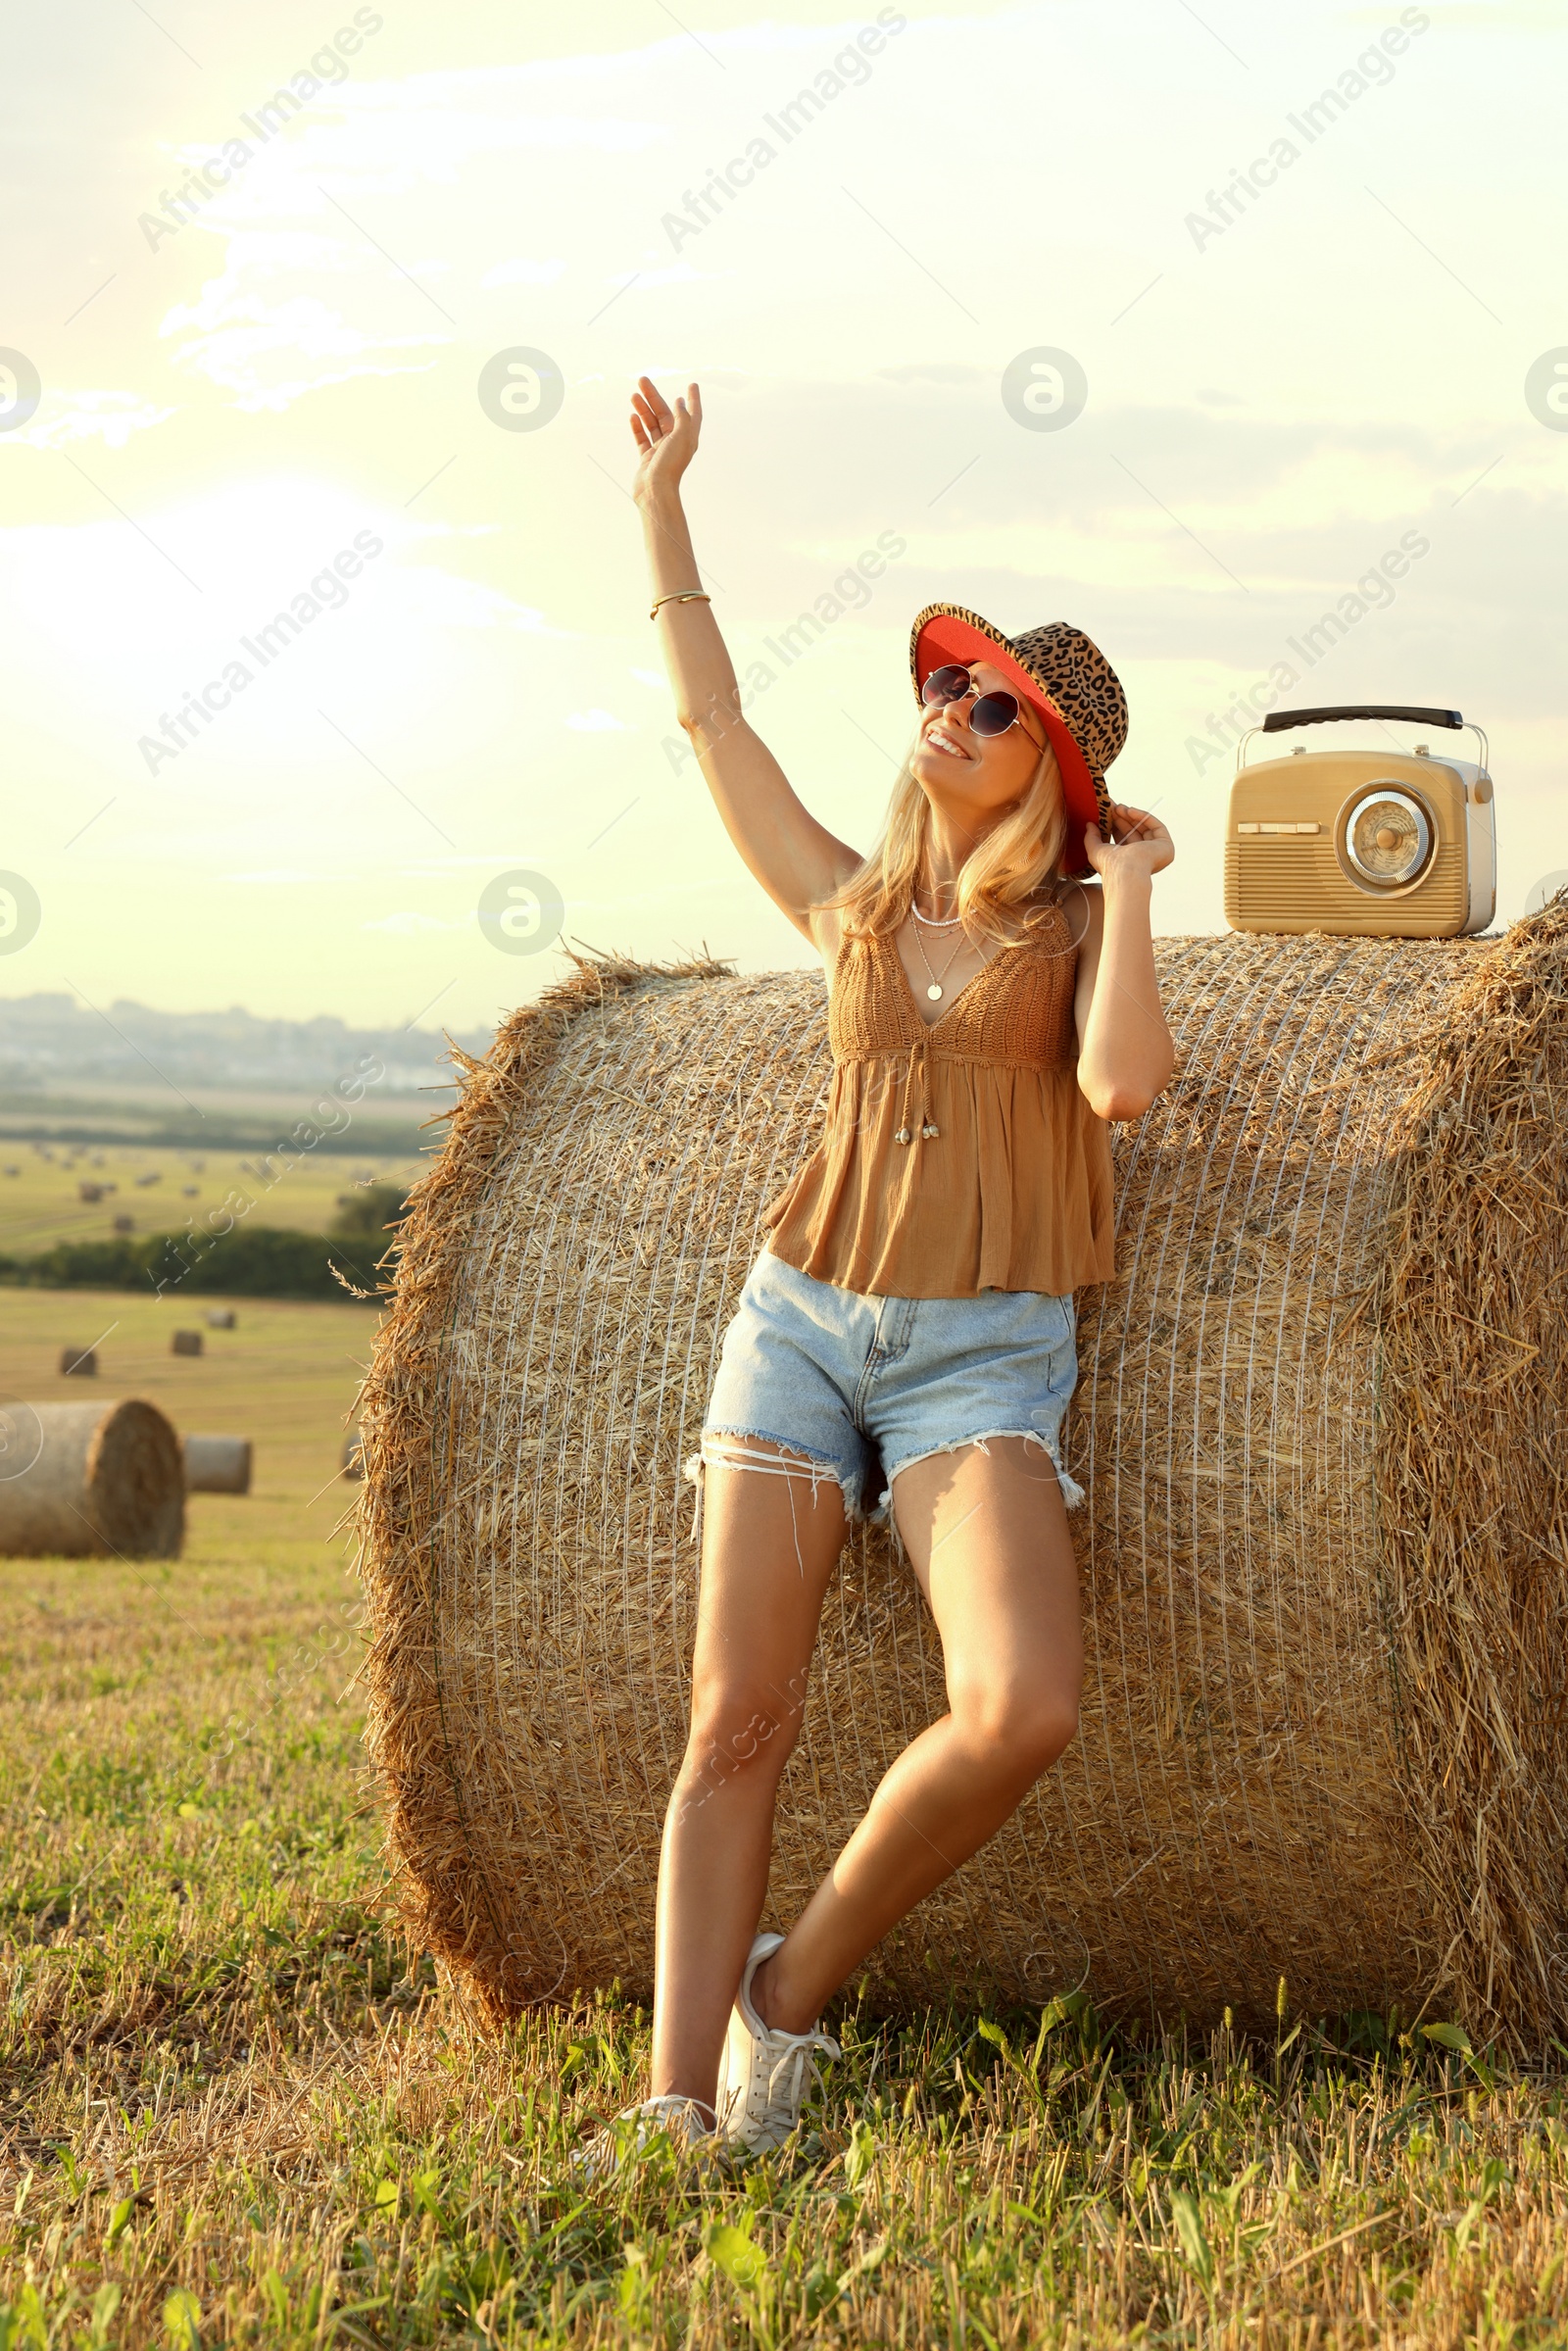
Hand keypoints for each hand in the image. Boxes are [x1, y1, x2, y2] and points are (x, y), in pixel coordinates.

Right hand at [630, 374, 700, 505]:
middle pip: (665, 414)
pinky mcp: (648, 458)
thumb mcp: (681, 437)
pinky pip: (642, 438)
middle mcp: (675, 442)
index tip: (692, 384)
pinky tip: (632, 416)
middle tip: (642, 380)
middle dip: (653, 397)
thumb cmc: (670, 466)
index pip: (692, 413)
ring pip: (651, 424)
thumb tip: (678, 402)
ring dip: (643, 409)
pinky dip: (638, 427)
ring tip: (634, 395)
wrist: (655, 492)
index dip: (693, 399)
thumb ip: (682, 417)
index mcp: (687, 438)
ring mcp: (660, 450)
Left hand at [1082, 800, 1173, 885]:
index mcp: (1131, 862)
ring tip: (1118, 807)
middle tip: (1112, 806)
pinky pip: (1156, 826)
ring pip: (1145, 827)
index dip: (1117, 824)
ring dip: (1131, 815)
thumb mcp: (1095, 850)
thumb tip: (1089, 824)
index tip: (1108, 813)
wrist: (1125, 871)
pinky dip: (1143, 816)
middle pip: (1135, 832)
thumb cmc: (1109, 866)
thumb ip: (1091, 837)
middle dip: (1123, 818)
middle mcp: (1146, 858)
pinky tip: (1129, 810)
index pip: (1125, 839)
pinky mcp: (1166, 846)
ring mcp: (1158, 853)